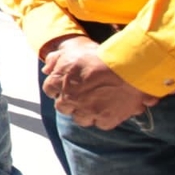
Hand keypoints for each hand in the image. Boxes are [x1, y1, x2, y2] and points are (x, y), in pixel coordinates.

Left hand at [43, 37, 158, 129]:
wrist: (127, 67)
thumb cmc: (99, 56)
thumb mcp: (72, 50)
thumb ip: (55, 59)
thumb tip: (47, 69)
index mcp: (58, 81)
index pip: (50, 90)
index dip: (58, 89)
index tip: (66, 87)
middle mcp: (69, 99)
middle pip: (63, 107)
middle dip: (70, 103)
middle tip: (81, 96)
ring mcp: (87, 111)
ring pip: (80, 119)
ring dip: (85, 113)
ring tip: (96, 104)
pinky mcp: (105, 119)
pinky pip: (100, 124)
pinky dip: (104, 118)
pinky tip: (109, 109)